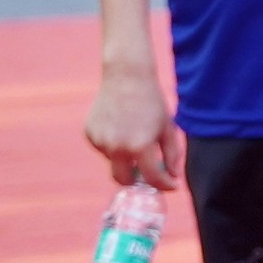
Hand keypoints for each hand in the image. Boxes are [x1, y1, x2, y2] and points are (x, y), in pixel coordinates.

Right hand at [84, 66, 183, 188]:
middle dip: (136, 180)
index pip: (151, 178)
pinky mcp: (89, 134)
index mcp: (139, 146)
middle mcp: (117, 147)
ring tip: (133, 130)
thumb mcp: (168, 126)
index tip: (171, 186)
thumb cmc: (151, 101)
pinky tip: (120, 124)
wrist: (127, 77)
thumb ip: (172, 154)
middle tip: (146, 172)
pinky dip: (112, 144)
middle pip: (123, 180)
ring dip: (124, 156)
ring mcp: (100, 142)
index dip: (164, 185)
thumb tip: (173, 177)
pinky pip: (103, 148)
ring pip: (113, 161)